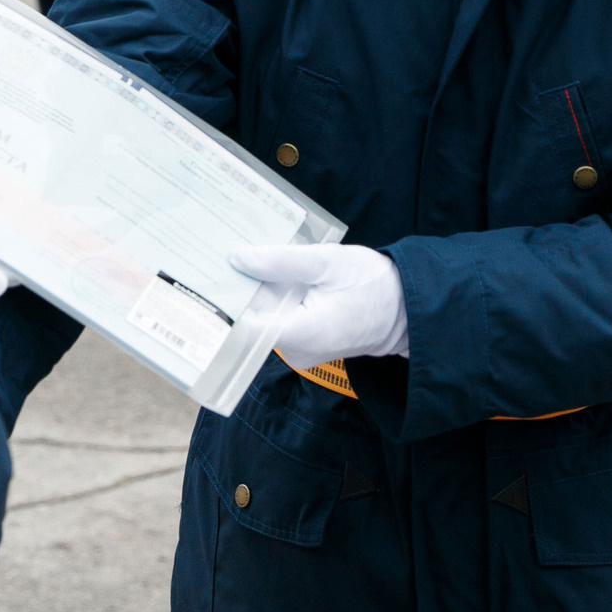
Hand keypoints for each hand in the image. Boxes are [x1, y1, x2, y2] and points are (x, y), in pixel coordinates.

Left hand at [230, 243, 408, 371]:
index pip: (245, 329)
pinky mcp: (303, 346)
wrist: (405, 308)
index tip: (206, 279)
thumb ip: (280, 260)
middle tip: (215, 261)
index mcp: (302, 334)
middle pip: (250, 325)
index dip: (224, 304)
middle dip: (235, 294)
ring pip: (263, 323)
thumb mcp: (327, 261)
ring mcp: (300, 353)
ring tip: (239, 264)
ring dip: (254, 296)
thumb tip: (238, 258)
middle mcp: (296, 352)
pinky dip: (271, 302)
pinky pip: (277, 324)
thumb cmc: (372, 283)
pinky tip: (265, 278)